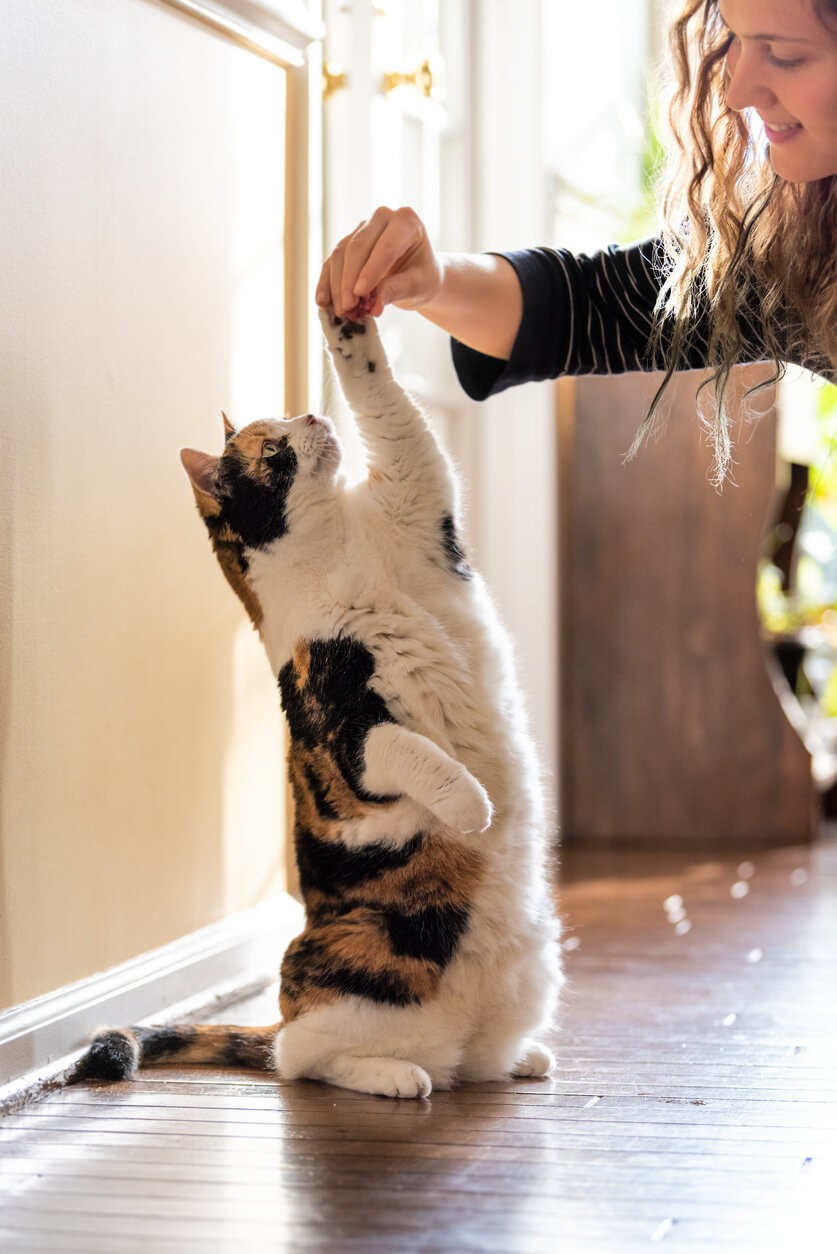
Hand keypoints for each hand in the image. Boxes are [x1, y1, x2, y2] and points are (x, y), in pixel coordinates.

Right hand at [316, 206, 443, 318]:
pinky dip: (327, 283)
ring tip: (340, 310)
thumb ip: (396, 291)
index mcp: (407, 222)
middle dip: (350, 279)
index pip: (386, 246)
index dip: (371, 270)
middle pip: (358, 247)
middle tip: (347, 307)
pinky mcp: (348, 243)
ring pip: (341, 254)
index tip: (360, 294)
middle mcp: (382, 218)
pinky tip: (323, 302)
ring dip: (337, 284)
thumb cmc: (422, 277)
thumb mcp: (417, 286)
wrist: (417, 276)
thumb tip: (373, 307)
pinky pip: (332, 262)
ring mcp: (362, 228)